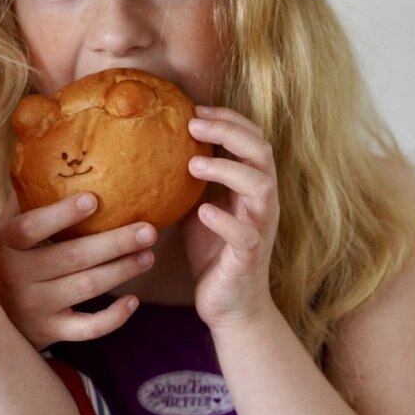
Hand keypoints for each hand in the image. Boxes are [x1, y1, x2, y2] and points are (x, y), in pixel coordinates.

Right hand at [0, 192, 153, 349]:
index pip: (30, 228)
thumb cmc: (5, 260)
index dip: (60, 214)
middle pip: (72, 258)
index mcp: (6, 245)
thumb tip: (45, 152)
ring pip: (86, 288)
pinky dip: (113, 318)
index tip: (93, 199)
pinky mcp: (49, 332)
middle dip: (115, 243)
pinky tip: (133, 301)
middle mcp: (18, 277)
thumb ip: (23, 199)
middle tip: (149, 229)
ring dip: (122, 270)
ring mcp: (34, 307)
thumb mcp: (4, 231)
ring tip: (148, 255)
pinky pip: (87, 329)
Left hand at [183, 105, 279, 328]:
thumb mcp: (196, 208)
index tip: (194, 108)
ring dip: (227, 169)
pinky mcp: (250, 257)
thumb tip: (152, 152)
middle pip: (261, 152)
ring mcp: (259, 229)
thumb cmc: (213, 253)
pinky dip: (225, 220)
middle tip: (193, 123)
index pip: (252, 139)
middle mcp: (261, 203)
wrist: (230, 305)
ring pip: (262, 187)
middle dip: (229, 131)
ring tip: (193, 163)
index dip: (229, 118)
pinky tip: (203, 210)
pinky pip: (246, 235)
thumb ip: (188, 182)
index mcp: (251, 186)